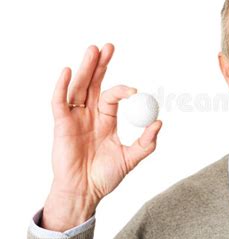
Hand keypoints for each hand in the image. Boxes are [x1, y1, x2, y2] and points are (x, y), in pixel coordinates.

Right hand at [41, 43, 162, 230]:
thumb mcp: (131, 158)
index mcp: (106, 119)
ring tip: (93, 49)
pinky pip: (59, 102)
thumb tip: (160, 123)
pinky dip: (62, 87)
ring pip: (79, 88)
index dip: (123, 90)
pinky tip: (67, 71)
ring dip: (85, 68)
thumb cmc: (105, 176)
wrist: (85, 192)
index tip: (135, 91)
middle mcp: (90, 115)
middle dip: (101, 65)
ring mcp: (74, 118)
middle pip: (94, 83)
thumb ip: (146, 142)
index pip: (113, 96)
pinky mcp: (61, 125)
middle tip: (109, 46)